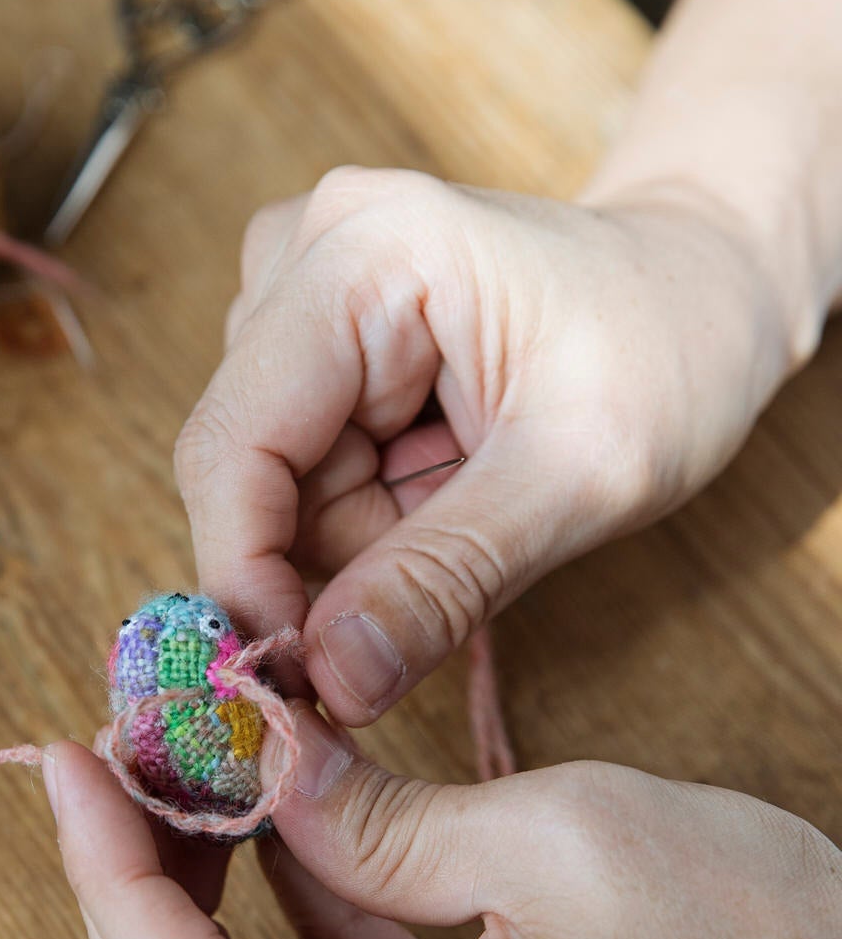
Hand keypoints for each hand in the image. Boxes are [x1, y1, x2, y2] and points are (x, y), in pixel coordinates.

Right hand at [176, 171, 800, 723]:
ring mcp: (302, 286)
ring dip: (364, 532)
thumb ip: (442, 583)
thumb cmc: (671, 353)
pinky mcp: (315, 331)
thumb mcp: (579, 479)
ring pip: (275, 484)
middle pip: (247, 472)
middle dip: (335, 555)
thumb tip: (330, 686)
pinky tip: (447, 470)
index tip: (302, 682)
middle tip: (452, 560)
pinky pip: (301, 468)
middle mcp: (306, 252)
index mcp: (363, 253)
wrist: (707, 292)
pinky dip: (370, 506)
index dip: (246, 577)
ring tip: (477, 490)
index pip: (231, 446)